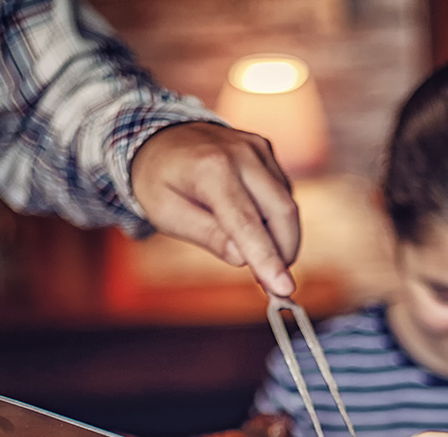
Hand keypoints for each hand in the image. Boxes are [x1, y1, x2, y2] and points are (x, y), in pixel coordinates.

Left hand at [130, 122, 299, 296]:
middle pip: (281, 212)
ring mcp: (257, 148)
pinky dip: (276, 219)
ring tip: (262, 260)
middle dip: (284, 253)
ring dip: (282, 239)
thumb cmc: (159, 180)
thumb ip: (206, 235)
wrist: (160, 136)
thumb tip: (242, 258)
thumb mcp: (167, 214)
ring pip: (287, 204)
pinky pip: (282, 192)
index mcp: (211, 169)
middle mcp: (241, 153)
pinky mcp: (265, 150)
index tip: (284, 290)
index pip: (247, 222)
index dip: (267, 258)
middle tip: (274, 285)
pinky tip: (256, 230)